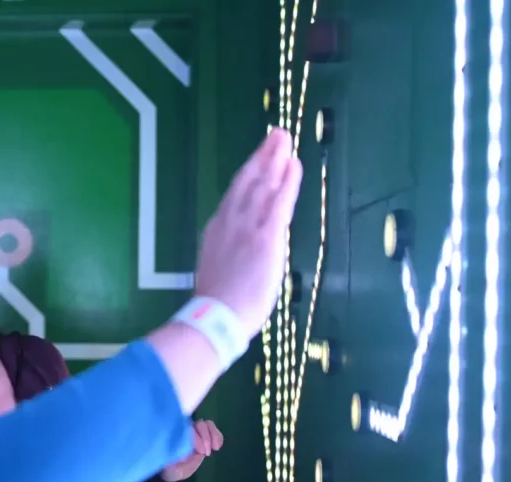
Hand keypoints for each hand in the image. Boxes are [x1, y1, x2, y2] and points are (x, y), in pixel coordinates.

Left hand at [161, 419, 223, 481]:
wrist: (175, 470)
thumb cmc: (170, 468)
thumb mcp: (170, 467)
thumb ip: (173, 460)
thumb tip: (183, 454)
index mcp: (176, 435)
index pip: (189, 429)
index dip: (197, 439)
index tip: (200, 452)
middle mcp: (186, 431)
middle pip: (200, 424)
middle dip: (206, 438)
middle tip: (206, 453)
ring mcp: (195, 433)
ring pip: (207, 424)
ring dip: (214, 435)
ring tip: (215, 448)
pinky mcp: (205, 438)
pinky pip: (214, 431)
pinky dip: (218, 437)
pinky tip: (217, 448)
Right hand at [193, 127, 302, 334]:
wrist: (216, 317)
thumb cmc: (217, 304)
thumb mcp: (217, 269)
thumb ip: (229, 251)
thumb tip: (239, 249)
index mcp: (216, 231)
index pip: (235, 196)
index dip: (249, 173)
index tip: (259, 158)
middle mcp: (230, 221)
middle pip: (249, 181)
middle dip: (263, 156)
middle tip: (276, 135)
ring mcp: (248, 227)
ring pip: (263, 185)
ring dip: (275, 160)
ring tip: (285, 140)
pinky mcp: (267, 236)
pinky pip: (280, 202)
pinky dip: (287, 181)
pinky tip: (294, 165)